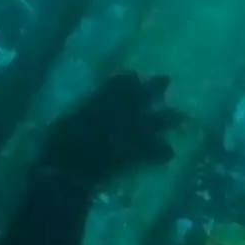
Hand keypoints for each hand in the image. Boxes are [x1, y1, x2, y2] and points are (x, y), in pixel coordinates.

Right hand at [40, 72, 180, 185]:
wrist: (71, 169)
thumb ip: (84, 112)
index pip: (122, 81)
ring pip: (160, 120)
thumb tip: (87, 111)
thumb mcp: (68, 121)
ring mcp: (135, 131)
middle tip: (168, 79)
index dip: (129, 79)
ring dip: (171, 118)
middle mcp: (124, 111)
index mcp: (104, 100)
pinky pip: (158, 152)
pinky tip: (170, 154)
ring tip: (183, 117)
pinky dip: (163, 153)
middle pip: (147, 93)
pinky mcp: (139, 152)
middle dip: (157, 87)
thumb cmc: (61, 144)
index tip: (134, 75)